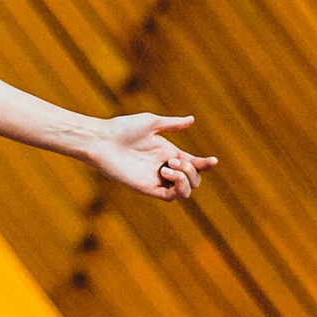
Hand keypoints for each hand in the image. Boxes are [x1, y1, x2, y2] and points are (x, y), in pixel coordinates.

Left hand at [80, 112, 213, 201]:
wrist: (103, 140)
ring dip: (185, 180)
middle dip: (192, 170)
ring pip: (185, 191)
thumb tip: (192, 119)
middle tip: (173, 160)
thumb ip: (173, 124)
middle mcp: (165, 168)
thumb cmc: (123, 128)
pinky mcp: (147, 188)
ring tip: (169, 168)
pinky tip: (166, 173)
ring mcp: (157, 179)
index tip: (213, 161)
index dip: (205, 164)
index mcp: (168, 153)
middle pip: (193, 179)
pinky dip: (176, 188)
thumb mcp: (151, 122)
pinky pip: (170, 197)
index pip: (194, 164)